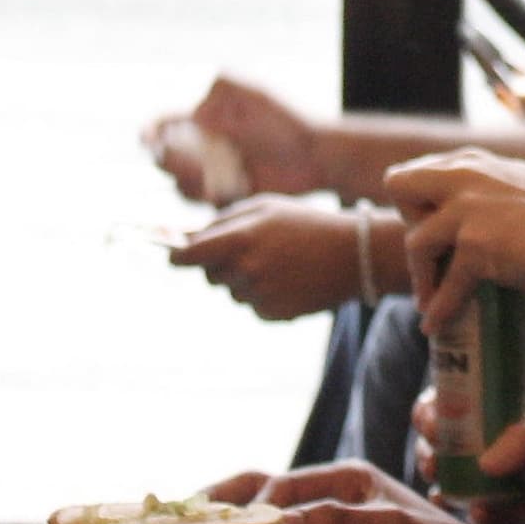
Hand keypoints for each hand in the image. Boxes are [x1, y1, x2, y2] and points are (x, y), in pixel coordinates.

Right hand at [146, 77, 325, 202]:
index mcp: (203, 120)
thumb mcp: (254, 92)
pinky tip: (238, 186)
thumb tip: (194, 108)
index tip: (149, 140)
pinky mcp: (224, 195)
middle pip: (165, 160)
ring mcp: (212, 174)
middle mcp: (201, 148)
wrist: (315, 155)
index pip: (162, 126)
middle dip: (172, 162)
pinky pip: (205, 203)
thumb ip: (223, 86)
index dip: (148, 134)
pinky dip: (214, 196)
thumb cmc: (287, 119)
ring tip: (223, 174)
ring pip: (181, 185)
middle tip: (196, 162)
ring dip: (194, 181)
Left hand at [168, 198, 376, 321]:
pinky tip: (288, 280)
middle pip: (209, 275)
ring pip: (232, 291)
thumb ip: (223, 221)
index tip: (171, 256)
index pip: (189, 255)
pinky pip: (252, 306)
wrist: (352, 255)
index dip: (176, 256)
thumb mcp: (265, 208)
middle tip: (246, 250)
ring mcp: (259, 296)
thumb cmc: (304, 224)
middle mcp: (246, 270)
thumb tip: (187, 238)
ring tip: (278, 263)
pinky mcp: (272, 315)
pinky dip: (262, 295)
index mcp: (241, 239)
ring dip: (243, 279)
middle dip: (218, 264)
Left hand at [383, 149, 524, 325]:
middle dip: (408, 225)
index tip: (432, 232)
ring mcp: (469, 211)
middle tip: (429, 259)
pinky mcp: (478, 247)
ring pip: (416, 243)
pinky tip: (436, 326)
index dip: (418, 204)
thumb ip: (486, 190)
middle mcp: (465, 176)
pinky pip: (445, 286)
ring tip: (428, 301)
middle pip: (399, 188)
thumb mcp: (516, 184)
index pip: (416, 172)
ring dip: (420, 278)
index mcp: (473, 161)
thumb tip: (465, 214)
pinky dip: (439, 310)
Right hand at [405, 389, 524, 523]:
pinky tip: (476, 513)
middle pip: (444, 447)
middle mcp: (494, 443)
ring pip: (459, 483)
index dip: (432, 410)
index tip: (428, 418)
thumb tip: (484, 467)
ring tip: (445, 492)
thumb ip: (523, 439)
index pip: (452, 404)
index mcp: (498, 411)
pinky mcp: (518, 509)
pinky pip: (487, 517)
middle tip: (432, 461)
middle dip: (430, 453)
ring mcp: (504, 477)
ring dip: (445, 487)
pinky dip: (475, 517)